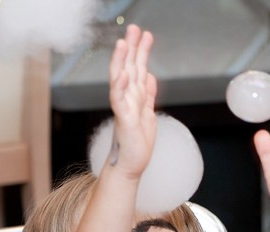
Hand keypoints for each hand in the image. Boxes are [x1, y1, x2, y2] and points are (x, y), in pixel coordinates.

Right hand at [106, 24, 157, 179]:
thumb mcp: (148, 114)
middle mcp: (127, 99)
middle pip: (128, 68)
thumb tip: (150, 76)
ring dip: (121, 61)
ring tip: (123, 43)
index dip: (141, 51)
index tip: (145, 34)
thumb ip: (148, 95)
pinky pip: (119, 100)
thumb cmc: (137, 143)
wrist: (131, 165)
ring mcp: (123, 108)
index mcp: (134, 97)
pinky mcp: (123, 119)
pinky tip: (124, 74)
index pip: (137, 68)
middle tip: (134, 28)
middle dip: (131, 48)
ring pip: (120, 79)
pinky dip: (121, 86)